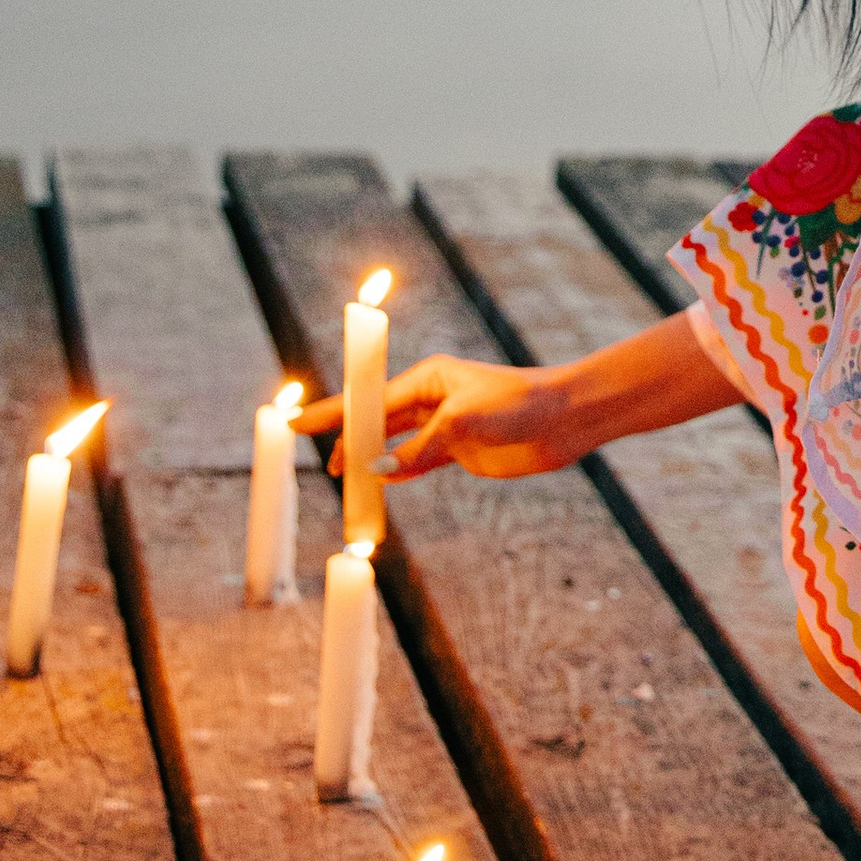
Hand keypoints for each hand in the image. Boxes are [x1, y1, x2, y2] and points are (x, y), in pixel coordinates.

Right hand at [294, 355, 580, 483]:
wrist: (566, 418)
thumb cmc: (519, 404)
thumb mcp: (463, 424)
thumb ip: (419, 448)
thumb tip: (378, 472)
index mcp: (427, 378)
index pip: (368, 399)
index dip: (331, 412)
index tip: (294, 421)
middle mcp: (431, 399)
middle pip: (375, 421)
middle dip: (345, 439)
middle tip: (315, 460)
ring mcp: (444, 425)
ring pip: (394, 444)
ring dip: (370, 460)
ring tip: (341, 477)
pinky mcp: (460, 449)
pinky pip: (417, 461)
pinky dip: (397, 472)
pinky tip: (379, 482)